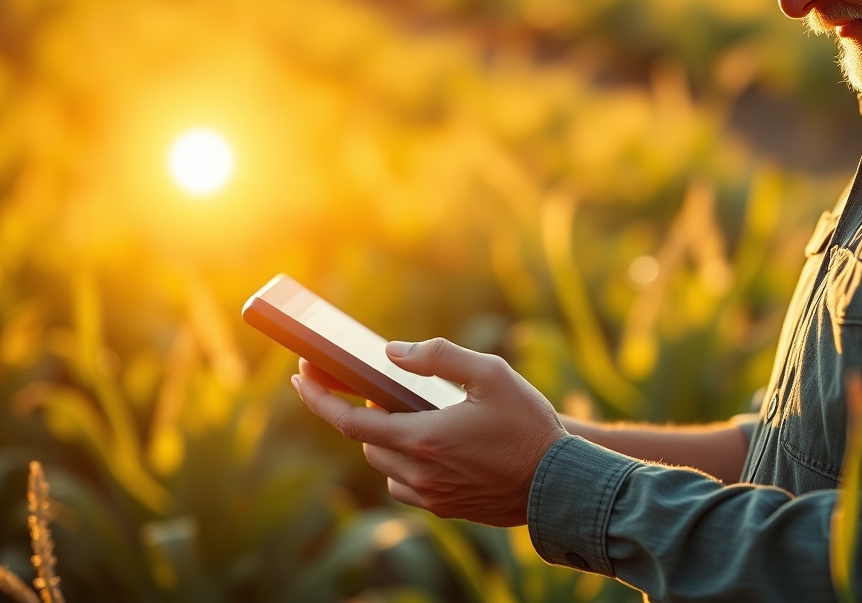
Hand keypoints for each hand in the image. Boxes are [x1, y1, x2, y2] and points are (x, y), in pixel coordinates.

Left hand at [292, 339, 566, 526]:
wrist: (560, 483)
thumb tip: (394, 352)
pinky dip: (406, 464)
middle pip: (366, 443)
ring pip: (386, 467)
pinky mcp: (447, 508)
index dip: (319, 398)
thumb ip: (439, 357)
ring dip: (385, 441)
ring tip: (408, 415)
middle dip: (361, 414)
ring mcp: (431, 496)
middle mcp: (419, 472)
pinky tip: (430, 445)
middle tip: (369, 388)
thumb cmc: (529, 425)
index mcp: (422, 438)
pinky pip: (408, 486)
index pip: (348, 422)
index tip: (301, 376)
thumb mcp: (491, 374)